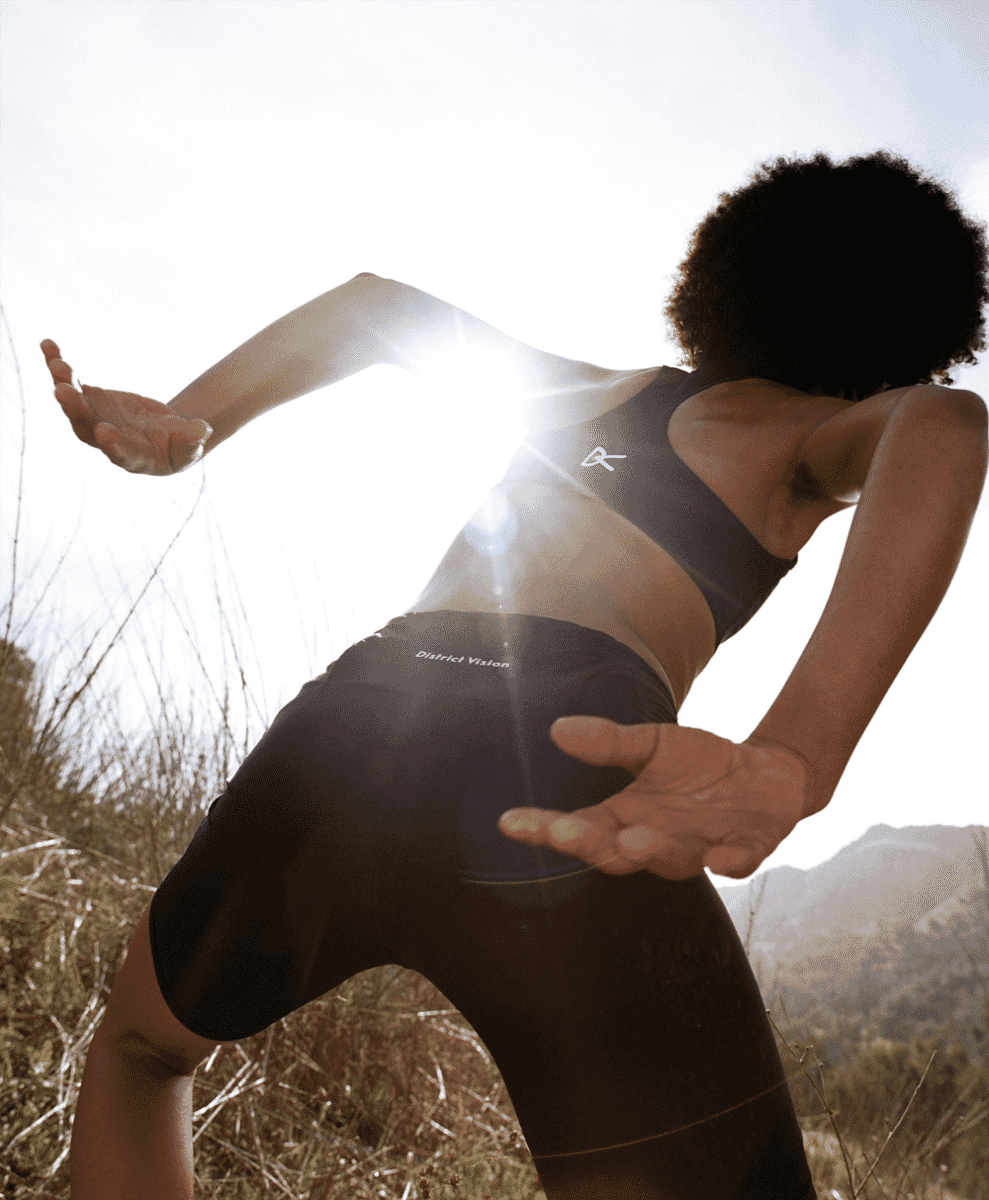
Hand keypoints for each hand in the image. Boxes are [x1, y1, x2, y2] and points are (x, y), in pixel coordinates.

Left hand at [41, 340, 211, 474]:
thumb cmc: (179, 446)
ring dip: (62, 384)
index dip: (111, 443)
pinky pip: (69, 382)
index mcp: (131, 455)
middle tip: (63, 391)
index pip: (118, 451)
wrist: (163, 436)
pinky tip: (48, 345)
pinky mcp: (89, 400)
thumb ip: (191, 440)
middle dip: (74, 409)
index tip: (103, 432)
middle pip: (84, 427)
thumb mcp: (189, 445)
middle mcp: (105, 439)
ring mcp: (93, 419)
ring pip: (72, 405)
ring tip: (57, 364)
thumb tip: (202, 430)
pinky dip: (57, 366)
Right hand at [498, 717, 810, 879]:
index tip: (510, 821)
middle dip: (590, 844)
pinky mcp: (744, 851)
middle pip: (615, 854)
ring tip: (634, 838)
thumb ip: (609, 742)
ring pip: (672, 861)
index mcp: (626, 818)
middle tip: (564, 830)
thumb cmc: (698, 765)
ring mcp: (699, 850)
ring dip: (653, 852)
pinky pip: (735, 861)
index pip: (578, 827)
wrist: (764, 776)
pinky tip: (722, 856)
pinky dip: (729, 861)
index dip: (543, 828)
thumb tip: (557, 728)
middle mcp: (655, 842)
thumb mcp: (652, 744)